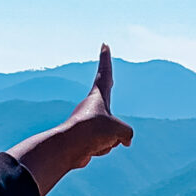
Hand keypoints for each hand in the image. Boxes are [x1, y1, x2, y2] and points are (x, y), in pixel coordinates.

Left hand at [9, 45, 135, 195]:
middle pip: (112, 111)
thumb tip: (123, 142)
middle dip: (111, 113)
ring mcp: (89, 124)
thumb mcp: (120, 130)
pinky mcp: (86, 139)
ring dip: (109, 142)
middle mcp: (92, 107)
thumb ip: (127, 133)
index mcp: (97, 96)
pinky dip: (101, 150)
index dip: (106, 58)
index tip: (104, 45)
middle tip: (108, 82)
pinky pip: (104, 146)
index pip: (104, 72)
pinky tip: (91, 150)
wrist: (68, 148)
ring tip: (97, 140)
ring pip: (112, 135)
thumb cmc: (93, 131)